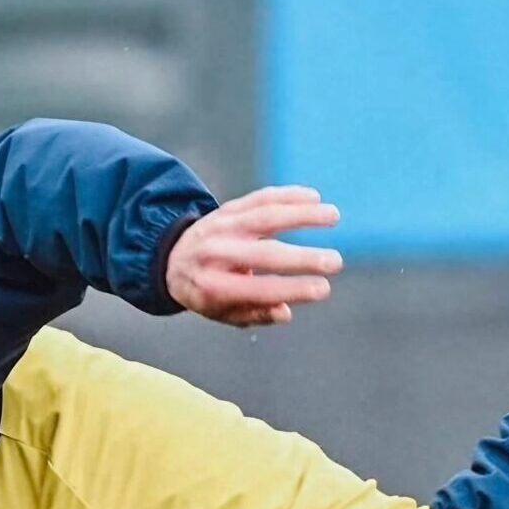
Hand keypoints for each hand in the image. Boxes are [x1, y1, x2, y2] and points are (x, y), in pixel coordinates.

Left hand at [165, 187, 343, 326]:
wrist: (173, 258)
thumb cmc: (206, 292)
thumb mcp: (222, 313)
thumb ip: (254, 314)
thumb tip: (286, 312)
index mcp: (213, 287)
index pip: (258, 289)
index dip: (292, 289)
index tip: (323, 289)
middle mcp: (216, 254)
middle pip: (264, 254)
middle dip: (303, 258)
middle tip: (336, 262)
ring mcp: (222, 226)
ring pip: (265, 217)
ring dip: (302, 214)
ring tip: (334, 216)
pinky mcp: (228, 208)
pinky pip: (260, 198)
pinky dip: (288, 195)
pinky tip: (314, 197)